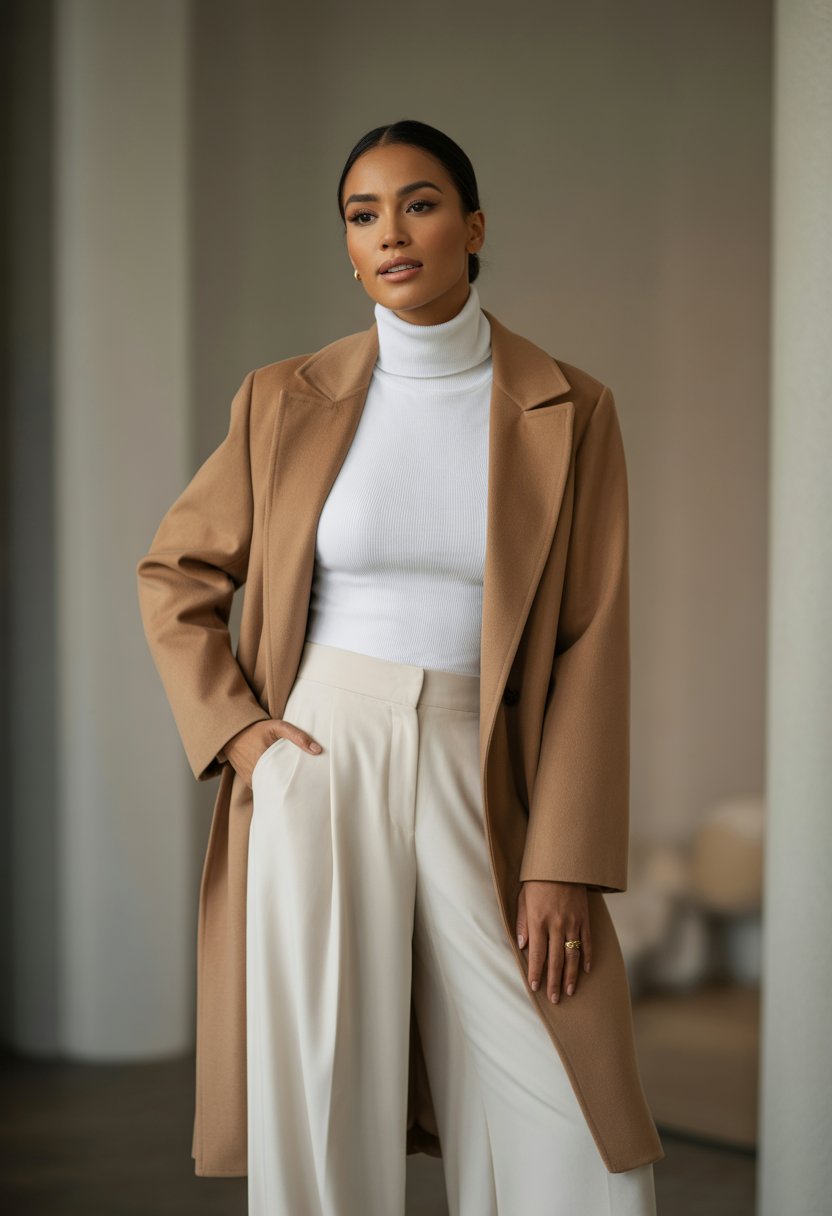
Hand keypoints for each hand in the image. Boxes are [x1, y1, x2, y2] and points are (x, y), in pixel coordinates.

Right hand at [222, 718, 322, 787]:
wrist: (234, 732)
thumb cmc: (257, 729)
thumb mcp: (278, 727)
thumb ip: (298, 736)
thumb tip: (317, 750)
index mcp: (265, 762)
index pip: (287, 780)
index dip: (298, 782)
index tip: (309, 782)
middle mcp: (257, 775)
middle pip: (280, 786)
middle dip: (292, 786)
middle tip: (305, 784)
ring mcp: (252, 780)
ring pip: (272, 788)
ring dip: (281, 786)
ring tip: (294, 783)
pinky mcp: (249, 781)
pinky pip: (264, 787)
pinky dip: (272, 784)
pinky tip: (280, 780)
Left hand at [515, 880, 591, 1002]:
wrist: (561, 863)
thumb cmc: (537, 881)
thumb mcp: (522, 899)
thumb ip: (522, 923)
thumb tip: (522, 946)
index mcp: (538, 921)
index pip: (536, 954)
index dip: (535, 972)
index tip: (534, 987)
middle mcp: (556, 925)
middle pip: (555, 960)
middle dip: (554, 982)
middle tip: (554, 999)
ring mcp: (572, 923)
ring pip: (572, 955)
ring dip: (571, 976)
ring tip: (570, 991)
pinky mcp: (584, 918)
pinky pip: (587, 942)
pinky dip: (587, 957)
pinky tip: (585, 970)